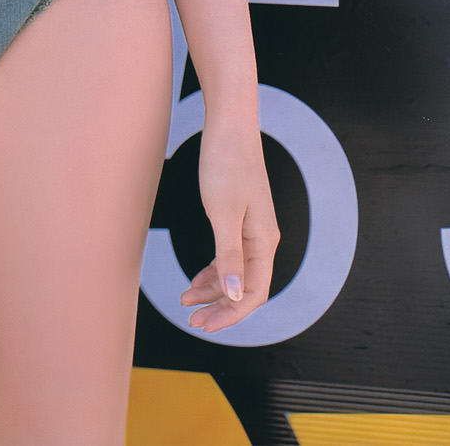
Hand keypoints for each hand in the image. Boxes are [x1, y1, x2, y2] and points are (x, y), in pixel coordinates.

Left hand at [180, 111, 279, 332]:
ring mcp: (252, 228)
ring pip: (236, 272)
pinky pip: (229, 254)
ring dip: (213, 290)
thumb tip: (238, 295)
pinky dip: (213, 270)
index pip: (254, 293)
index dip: (231, 314)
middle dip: (220, 307)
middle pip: (246, 287)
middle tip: (192, 322)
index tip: (204, 325)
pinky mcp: (239, 216)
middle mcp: (262, 238)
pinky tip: (195, 279)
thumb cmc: (226, 163)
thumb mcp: (223, 212)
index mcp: (263, 241)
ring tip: (186, 302)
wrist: (229, 124)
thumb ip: (229, 255)